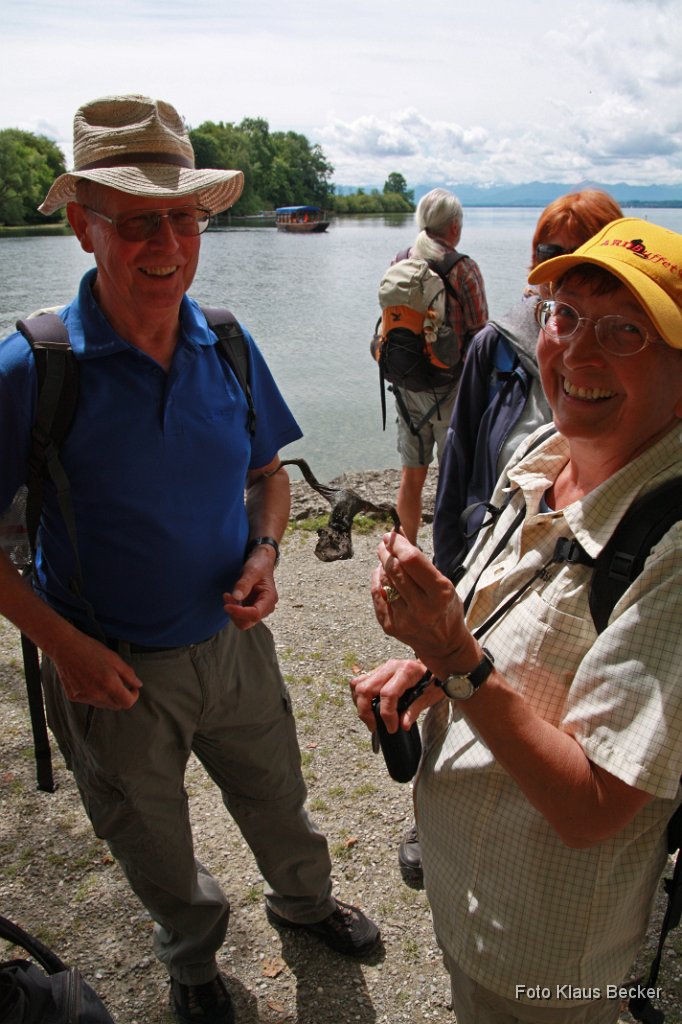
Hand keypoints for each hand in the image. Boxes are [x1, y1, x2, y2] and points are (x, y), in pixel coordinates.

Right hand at [52, 631, 141, 709]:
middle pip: (116, 706)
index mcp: (109, 684)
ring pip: (103, 705)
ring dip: (109, 697)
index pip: (127, 703)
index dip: (133, 696)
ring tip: (105, 680)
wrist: (65, 647)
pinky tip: (91, 681)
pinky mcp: (74, 697)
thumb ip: (128, 674)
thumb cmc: (91, 649)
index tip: (133, 688)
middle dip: (122, 697)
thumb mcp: (114, 658)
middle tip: (121, 683)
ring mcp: (84, 697)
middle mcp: (96, 694)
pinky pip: (90, 701)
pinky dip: (95, 695)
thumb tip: (138, 685)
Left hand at [223, 546, 278, 629]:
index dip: (239, 612)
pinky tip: (230, 597)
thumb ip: (244, 584)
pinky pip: (240, 616)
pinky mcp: (251, 608)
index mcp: (270, 598)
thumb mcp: (252, 571)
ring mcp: (259, 609)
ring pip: (243, 621)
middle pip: (248, 622)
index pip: (255, 614)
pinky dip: (233, 609)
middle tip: (227, 597)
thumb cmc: (259, 565)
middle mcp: (266, 607)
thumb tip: (236, 597)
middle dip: (235, 613)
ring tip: (228, 595)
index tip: (226, 605)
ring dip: (233, 611)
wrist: (261, 563)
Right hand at [350, 658, 442, 733]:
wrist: (435, 666)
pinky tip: (367, 706)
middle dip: (366, 712)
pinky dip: (359, 696)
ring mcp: (382, 668)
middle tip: (374, 726)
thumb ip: (414, 710)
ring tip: (369, 718)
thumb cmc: (433, 680)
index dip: (387, 714)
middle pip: (366, 689)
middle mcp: (391, 667)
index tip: (392, 728)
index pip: (388, 694)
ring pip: (358, 684)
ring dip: (359, 704)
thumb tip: (403, 725)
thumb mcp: (429, 696)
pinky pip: (359, 682)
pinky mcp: (377, 671)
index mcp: (406, 672)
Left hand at [372, 531, 478, 677]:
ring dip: (382, 565)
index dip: (398, 544)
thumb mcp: (444, 585)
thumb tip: (397, 539)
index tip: (392, 535)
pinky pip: (378, 595)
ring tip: (385, 558)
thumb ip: (422, 567)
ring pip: (384, 581)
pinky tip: (381, 575)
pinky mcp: (390, 627)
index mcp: (440, 594)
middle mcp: (421, 608)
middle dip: (386, 551)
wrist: (444, 645)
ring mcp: (404, 619)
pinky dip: (378, 582)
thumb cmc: (446, 608)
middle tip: (384, 542)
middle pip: (395, 569)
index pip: (411, 560)